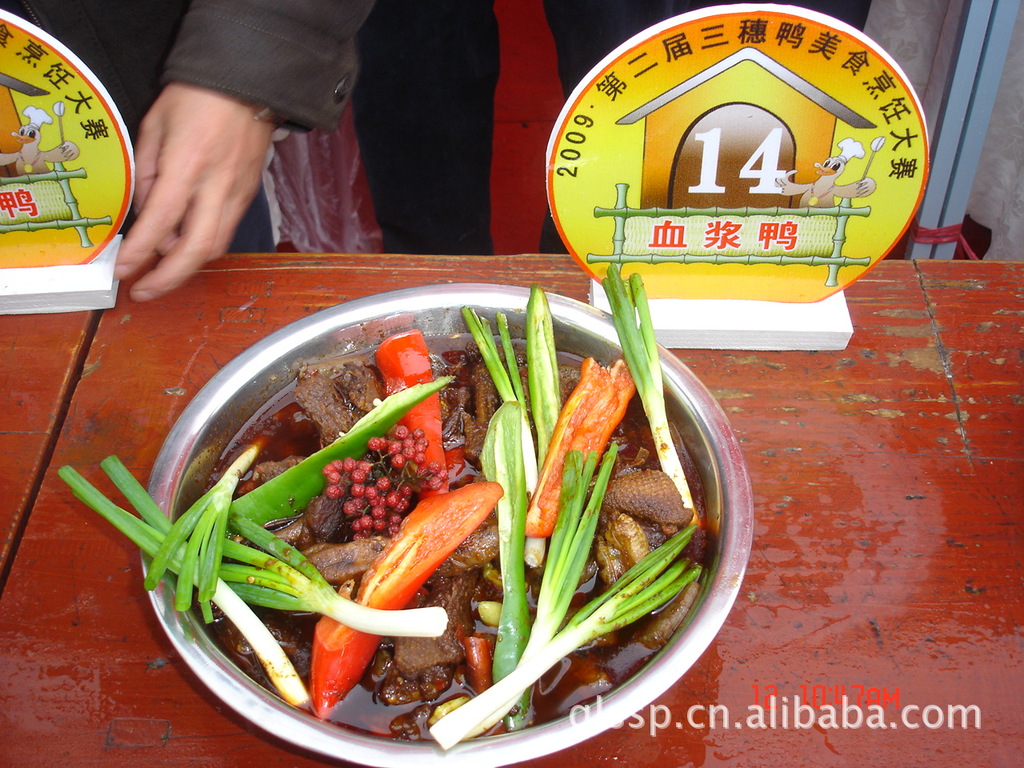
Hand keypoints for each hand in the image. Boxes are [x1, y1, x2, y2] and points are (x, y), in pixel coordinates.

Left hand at [115, 83, 276, 300]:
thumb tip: (143, 212)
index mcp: (188, 164)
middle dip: (169, 277)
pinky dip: (202, 245)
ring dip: (186, 265)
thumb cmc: (197, 97)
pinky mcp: (248, 195)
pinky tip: (183, 242)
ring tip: (159, 268)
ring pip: (216, 245)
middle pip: (198, 248)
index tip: (122, 270)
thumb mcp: (155, 125)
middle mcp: (217, 185)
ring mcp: (238, 193)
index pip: (162, 220)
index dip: (141, 251)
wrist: (248, 84)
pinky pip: (225, 229)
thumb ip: (145, 171)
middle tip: (144, 290)